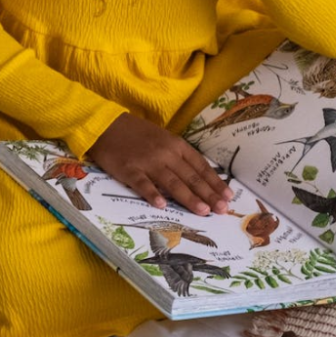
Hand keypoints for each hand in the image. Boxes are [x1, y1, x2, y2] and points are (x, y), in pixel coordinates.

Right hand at [88, 113, 232, 215]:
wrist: (107, 125)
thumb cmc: (138, 135)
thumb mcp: (165, 140)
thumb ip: (180, 157)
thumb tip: (200, 179)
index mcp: (177, 145)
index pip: (201, 166)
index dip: (215, 182)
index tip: (228, 197)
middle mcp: (166, 153)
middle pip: (191, 177)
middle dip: (209, 195)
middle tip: (222, 210)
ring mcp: (148, 162)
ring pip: (172, 182)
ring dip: (189, 198)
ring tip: (203, 211)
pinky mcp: (129, 170)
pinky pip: (143, 184)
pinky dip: (152, 194)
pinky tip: (162, 205)